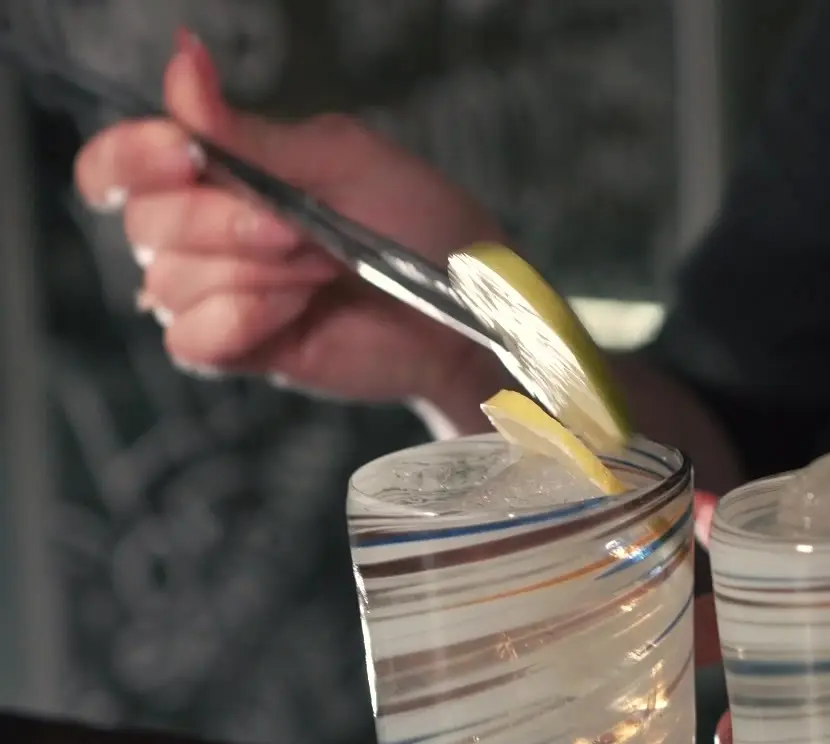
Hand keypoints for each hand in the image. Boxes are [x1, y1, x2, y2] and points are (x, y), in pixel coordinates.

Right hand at [72, 29, 511, 423]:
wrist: (464, 304)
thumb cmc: (416, 222)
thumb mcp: (339, 159)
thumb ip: (250, 132)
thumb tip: (182, 62)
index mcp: (216, 174)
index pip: (118, 164)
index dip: (131, 158)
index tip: (185, 153)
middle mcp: (199, 234)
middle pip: (147, 224)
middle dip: (227, 223)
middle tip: (303, 229)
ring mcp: (216, 294)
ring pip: (171, 282)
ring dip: (256, 273)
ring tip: (321, 268)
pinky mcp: (237, 349)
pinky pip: (192, 338)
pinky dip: (244, 318)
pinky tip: (295, 310)